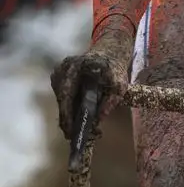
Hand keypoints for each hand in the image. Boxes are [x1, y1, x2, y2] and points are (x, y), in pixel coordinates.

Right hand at [51, 24, 133, 140]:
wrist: (110, 50)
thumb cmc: (115, 67)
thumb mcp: (120, 84)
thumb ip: (111, 101)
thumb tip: (98, 120)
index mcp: (75, 66)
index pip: (66, 95)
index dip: (67, 115)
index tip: (70, 132)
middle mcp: (63, 68)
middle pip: (62, 99)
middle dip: (68, 119)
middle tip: (74, 136)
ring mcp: (59, 72)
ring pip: (62, 99)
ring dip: (69, 114)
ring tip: (78, 129)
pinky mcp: (59, 77)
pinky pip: (63, 96)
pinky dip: (70, 107)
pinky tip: (78, 116)